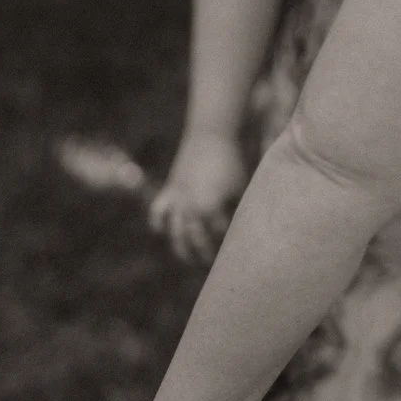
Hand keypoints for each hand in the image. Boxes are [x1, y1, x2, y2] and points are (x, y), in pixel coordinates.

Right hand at [147, 131, 248, 265]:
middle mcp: (191, 209)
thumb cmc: (232, 162)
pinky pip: (159, 212)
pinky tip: (161, 231)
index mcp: (211, 210)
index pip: (221, 237)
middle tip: (214, 265)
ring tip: (189, 260)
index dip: (228, 247)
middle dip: (205, 254)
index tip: (235, 256)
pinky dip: (158, 223)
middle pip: (197, 242)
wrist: (210, 135)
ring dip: (182, 249)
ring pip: (176, 233)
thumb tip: (242, 235)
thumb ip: (237, 213)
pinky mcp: (170, 191)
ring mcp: (178, 201)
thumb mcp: (241, 189)